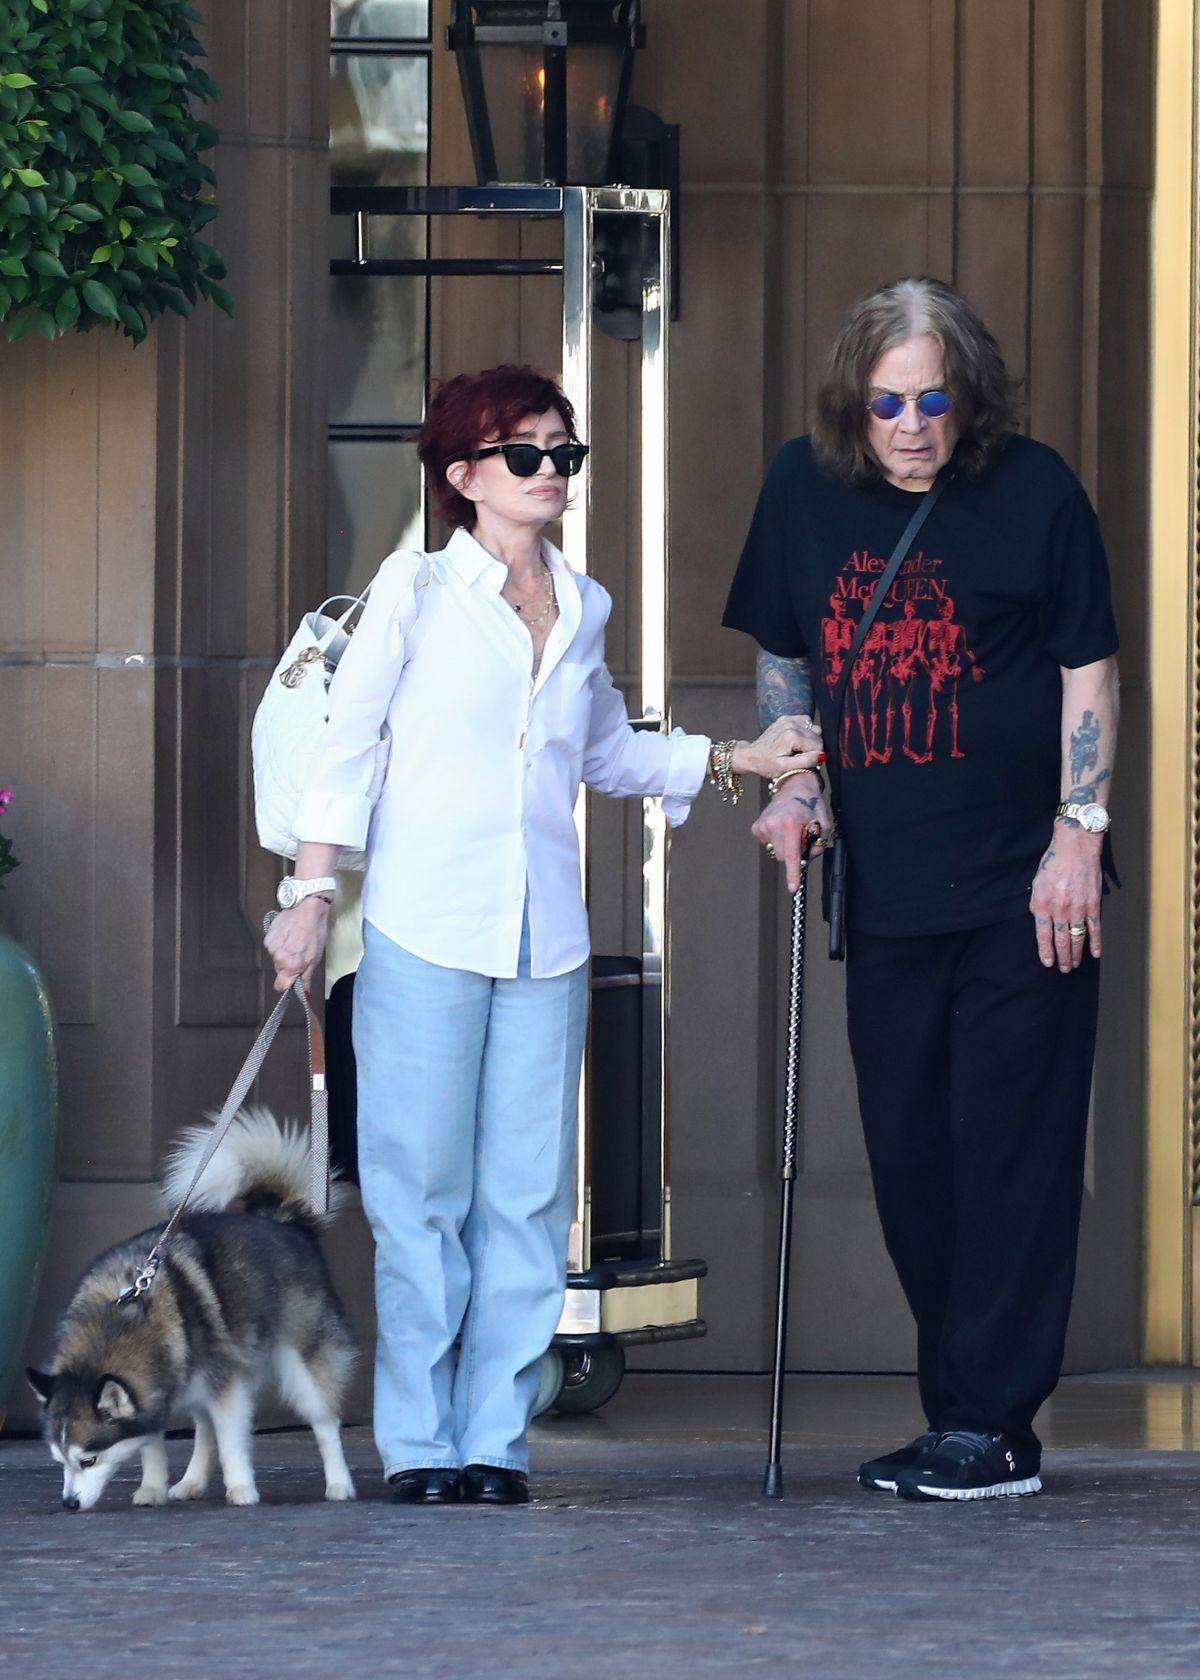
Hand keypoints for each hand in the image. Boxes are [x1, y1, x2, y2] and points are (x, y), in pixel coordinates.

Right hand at [264, 897, 330, 994]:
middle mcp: (278, 958)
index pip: (280, 986)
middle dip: (288, 965)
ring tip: (295, 941)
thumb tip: (304, 994)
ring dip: (284, 953)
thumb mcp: (315, 958)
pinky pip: (273, 946)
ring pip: (276, 958)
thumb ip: (306, 977)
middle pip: (279, 970)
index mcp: (291, 965)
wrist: (307, 909)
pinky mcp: (268, 937)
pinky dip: (280, 943)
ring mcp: (271, 947)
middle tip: (299, 953)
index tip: (292, 980)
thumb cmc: (314, 931)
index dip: (287, 984)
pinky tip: (288, 935)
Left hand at [732, 714, 825, 782]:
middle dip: (812, 748)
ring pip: (814, 728)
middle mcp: (792, 724)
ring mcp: (789, 719)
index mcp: (792, 736)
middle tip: (798, 756)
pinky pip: (806, 722)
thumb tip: (823, 756)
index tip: (803, 761)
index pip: (819, 745)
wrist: (751, 755)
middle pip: (818, 736)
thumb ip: (805, 761)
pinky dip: (805, 731)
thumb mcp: (785, 768)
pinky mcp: (787, 717)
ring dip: (809, 739)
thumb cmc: (766, 764)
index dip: (814, 756)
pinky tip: (796, 740)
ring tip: (796, 748)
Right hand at [751, 771, 832, 892]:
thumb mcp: (824, 824)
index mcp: (792, 824)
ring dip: (785, 846)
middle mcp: (775, 825)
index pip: (792, 855)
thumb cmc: (811, 803)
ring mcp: (763, 825)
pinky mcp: (757, 826)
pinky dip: (775, 840)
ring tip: (791, 829)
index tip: (793, 887)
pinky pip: (767, 844)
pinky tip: (781, 827)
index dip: (793, 873)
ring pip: (775, 851)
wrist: (795, 785)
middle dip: (793, 853)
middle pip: (783, 856)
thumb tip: (807, 859)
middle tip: (802, 838)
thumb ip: (818, 845)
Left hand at [1030, 824, 1101, 971]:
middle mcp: (1059, 910)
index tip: (1047, 963)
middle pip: (1061, 941)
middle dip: (1062, 958)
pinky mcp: (1093, 904)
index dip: (1045, 951)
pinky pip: (1095, 928)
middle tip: (1063, 969)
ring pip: (1077, 938)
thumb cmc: (1053, 863)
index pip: (1043, 935)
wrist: (1075, 848)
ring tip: (1074, 965)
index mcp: (1042, 905)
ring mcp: (1078, 909)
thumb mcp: (1037, 884)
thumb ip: (1038, 904)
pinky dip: (1096, 942)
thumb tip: (1042, 922)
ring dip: (1076, 954)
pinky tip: (1096, 953)